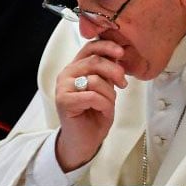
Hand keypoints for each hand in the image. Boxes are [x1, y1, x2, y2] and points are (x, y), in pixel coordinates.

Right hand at [53, 40, 128, 170]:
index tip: (121, 52)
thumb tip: (118, 55)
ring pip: (96, 80)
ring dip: (109, 94)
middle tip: (123, 83)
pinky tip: (102, 111)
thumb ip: (107, 72)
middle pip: (95, 61)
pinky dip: (104, 105)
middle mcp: (67, 73)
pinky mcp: (63, 101)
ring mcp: (63, 87)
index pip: (89, 48)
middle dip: (114, 72)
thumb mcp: (106, 89)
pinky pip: (93, 96)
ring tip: (108, 103)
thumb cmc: (95, 114)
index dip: (106, 46)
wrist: (85, 139)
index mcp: (76, 68)